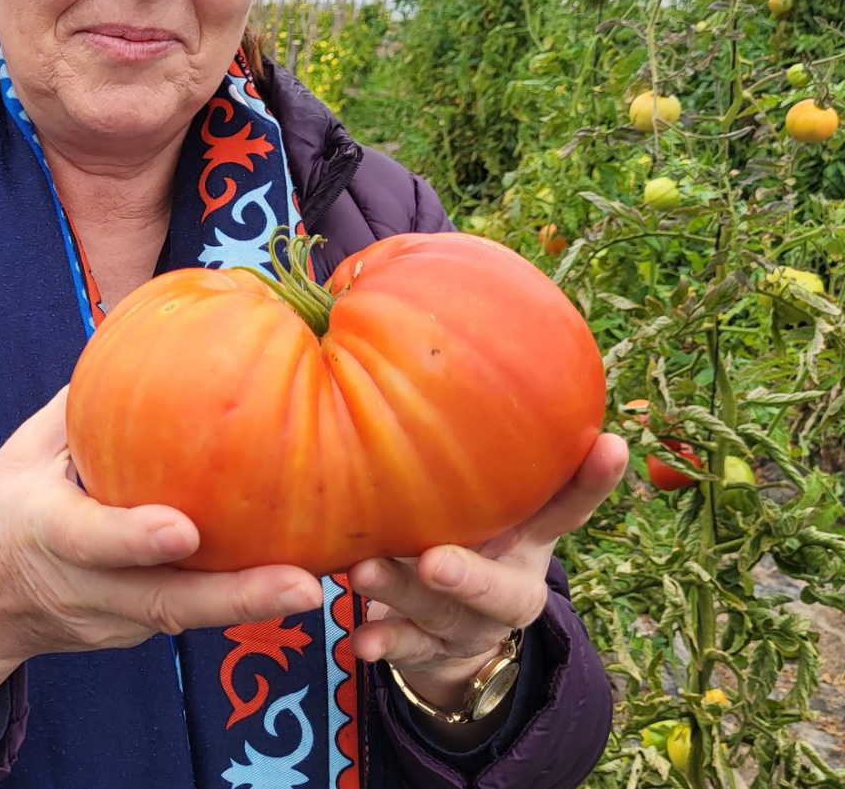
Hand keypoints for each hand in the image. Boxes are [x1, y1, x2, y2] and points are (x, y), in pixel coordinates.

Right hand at [0, 384, 324, 668]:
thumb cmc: (5, 507)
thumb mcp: (23, 450)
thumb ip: (82, 407)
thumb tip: (147, 331)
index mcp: (43, 532)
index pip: (89, 540)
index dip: (134, 538)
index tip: (184, 530)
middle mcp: (82, 586)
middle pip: (163, 602)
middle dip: (236, 598)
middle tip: (302, 585)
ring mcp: (111, 622)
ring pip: (187, 617)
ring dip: (254, 607)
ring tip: (316, 585)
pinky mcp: (135, 636)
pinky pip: (190, 615)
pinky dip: (240, 602)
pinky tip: (294, 577)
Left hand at [345, 432, 628, 712]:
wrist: (459, 633)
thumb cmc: (463, 529)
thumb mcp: (482, 495)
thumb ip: (471, 442)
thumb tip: (419, 321)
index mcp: (529, 538)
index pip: (569, 508)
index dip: (593, 480)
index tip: (611, 442)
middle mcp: (509, 581)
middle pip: (502, 587)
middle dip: (470, 575)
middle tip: (435, 561)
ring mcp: (473, 623)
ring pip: (443, 614)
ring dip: (402, 594)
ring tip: (365, 573)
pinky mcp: (435, 650)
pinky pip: (409, 648)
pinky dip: (387, 644)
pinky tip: (361, 642)